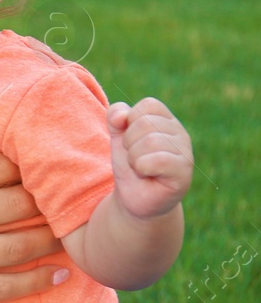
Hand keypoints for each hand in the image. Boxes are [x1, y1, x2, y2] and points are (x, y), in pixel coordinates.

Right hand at [0, 103, 67, 302]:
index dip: (23, 163)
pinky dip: (35, 283)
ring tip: (70, 233)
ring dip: (49, 239)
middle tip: (63, 195)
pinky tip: (58, 277)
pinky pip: (2, 288)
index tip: (40, 161)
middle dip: (43, 198)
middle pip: (15, 204)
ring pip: (17, 246)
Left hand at [108, 97, 191, 219]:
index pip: (148, 105)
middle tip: (135, 158)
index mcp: (167, 120)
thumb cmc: (130, 164)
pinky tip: (147, 175)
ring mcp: (185, 153)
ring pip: (150, 141)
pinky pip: (158, 160)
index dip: (130, 122)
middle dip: (129, 142)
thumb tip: (121, 114)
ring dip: (134, 157)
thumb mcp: (118, 136)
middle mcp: (181, 134)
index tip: (132, 139)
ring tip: (141, 167)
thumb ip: (116, 117)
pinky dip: (142, 167)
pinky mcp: (184, 173)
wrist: (134, 197)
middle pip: (145, 123)